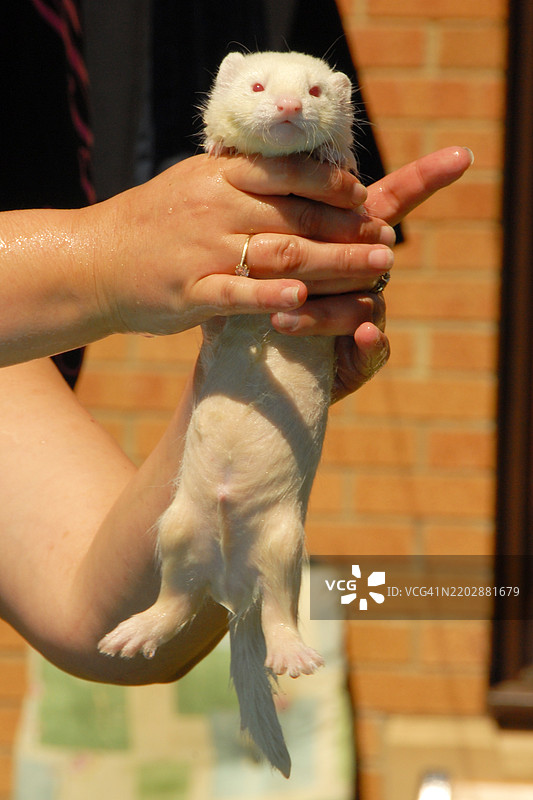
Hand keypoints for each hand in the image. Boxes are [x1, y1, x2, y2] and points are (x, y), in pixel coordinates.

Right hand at [85, 153, 394, 336]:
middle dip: (349, 228)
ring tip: (376, 269)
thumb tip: (298, 173)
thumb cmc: (153, 223)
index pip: (287, 171)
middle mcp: (214, 207)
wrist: (95, 261)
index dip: (332, 185)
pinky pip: (237, 294)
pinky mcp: (189, 293)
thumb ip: (242, 179)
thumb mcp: (193, 184)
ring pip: (279, 253)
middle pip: (296, 216)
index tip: (366, 197)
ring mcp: (201, 251)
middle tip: (389, 241)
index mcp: (219, 176)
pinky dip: (272, 296)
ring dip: (334, 261)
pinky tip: (305, 300)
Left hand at [269, 146, 473, 399]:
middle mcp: (367, 278)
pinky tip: (365, 336)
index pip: (393, 203)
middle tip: (313, 264)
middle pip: (367, 257)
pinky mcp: (362, 360)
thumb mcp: (266, 250)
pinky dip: (370, 344)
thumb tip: (276, 158)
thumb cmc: (262, 293)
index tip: (461, 154)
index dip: (426, 178)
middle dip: (344, 258)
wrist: (258, 359)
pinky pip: (372, 351)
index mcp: (351, 243)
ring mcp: (368, 320)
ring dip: (323, 312)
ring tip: (281, 316)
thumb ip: (281, 214)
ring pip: (359, 305)